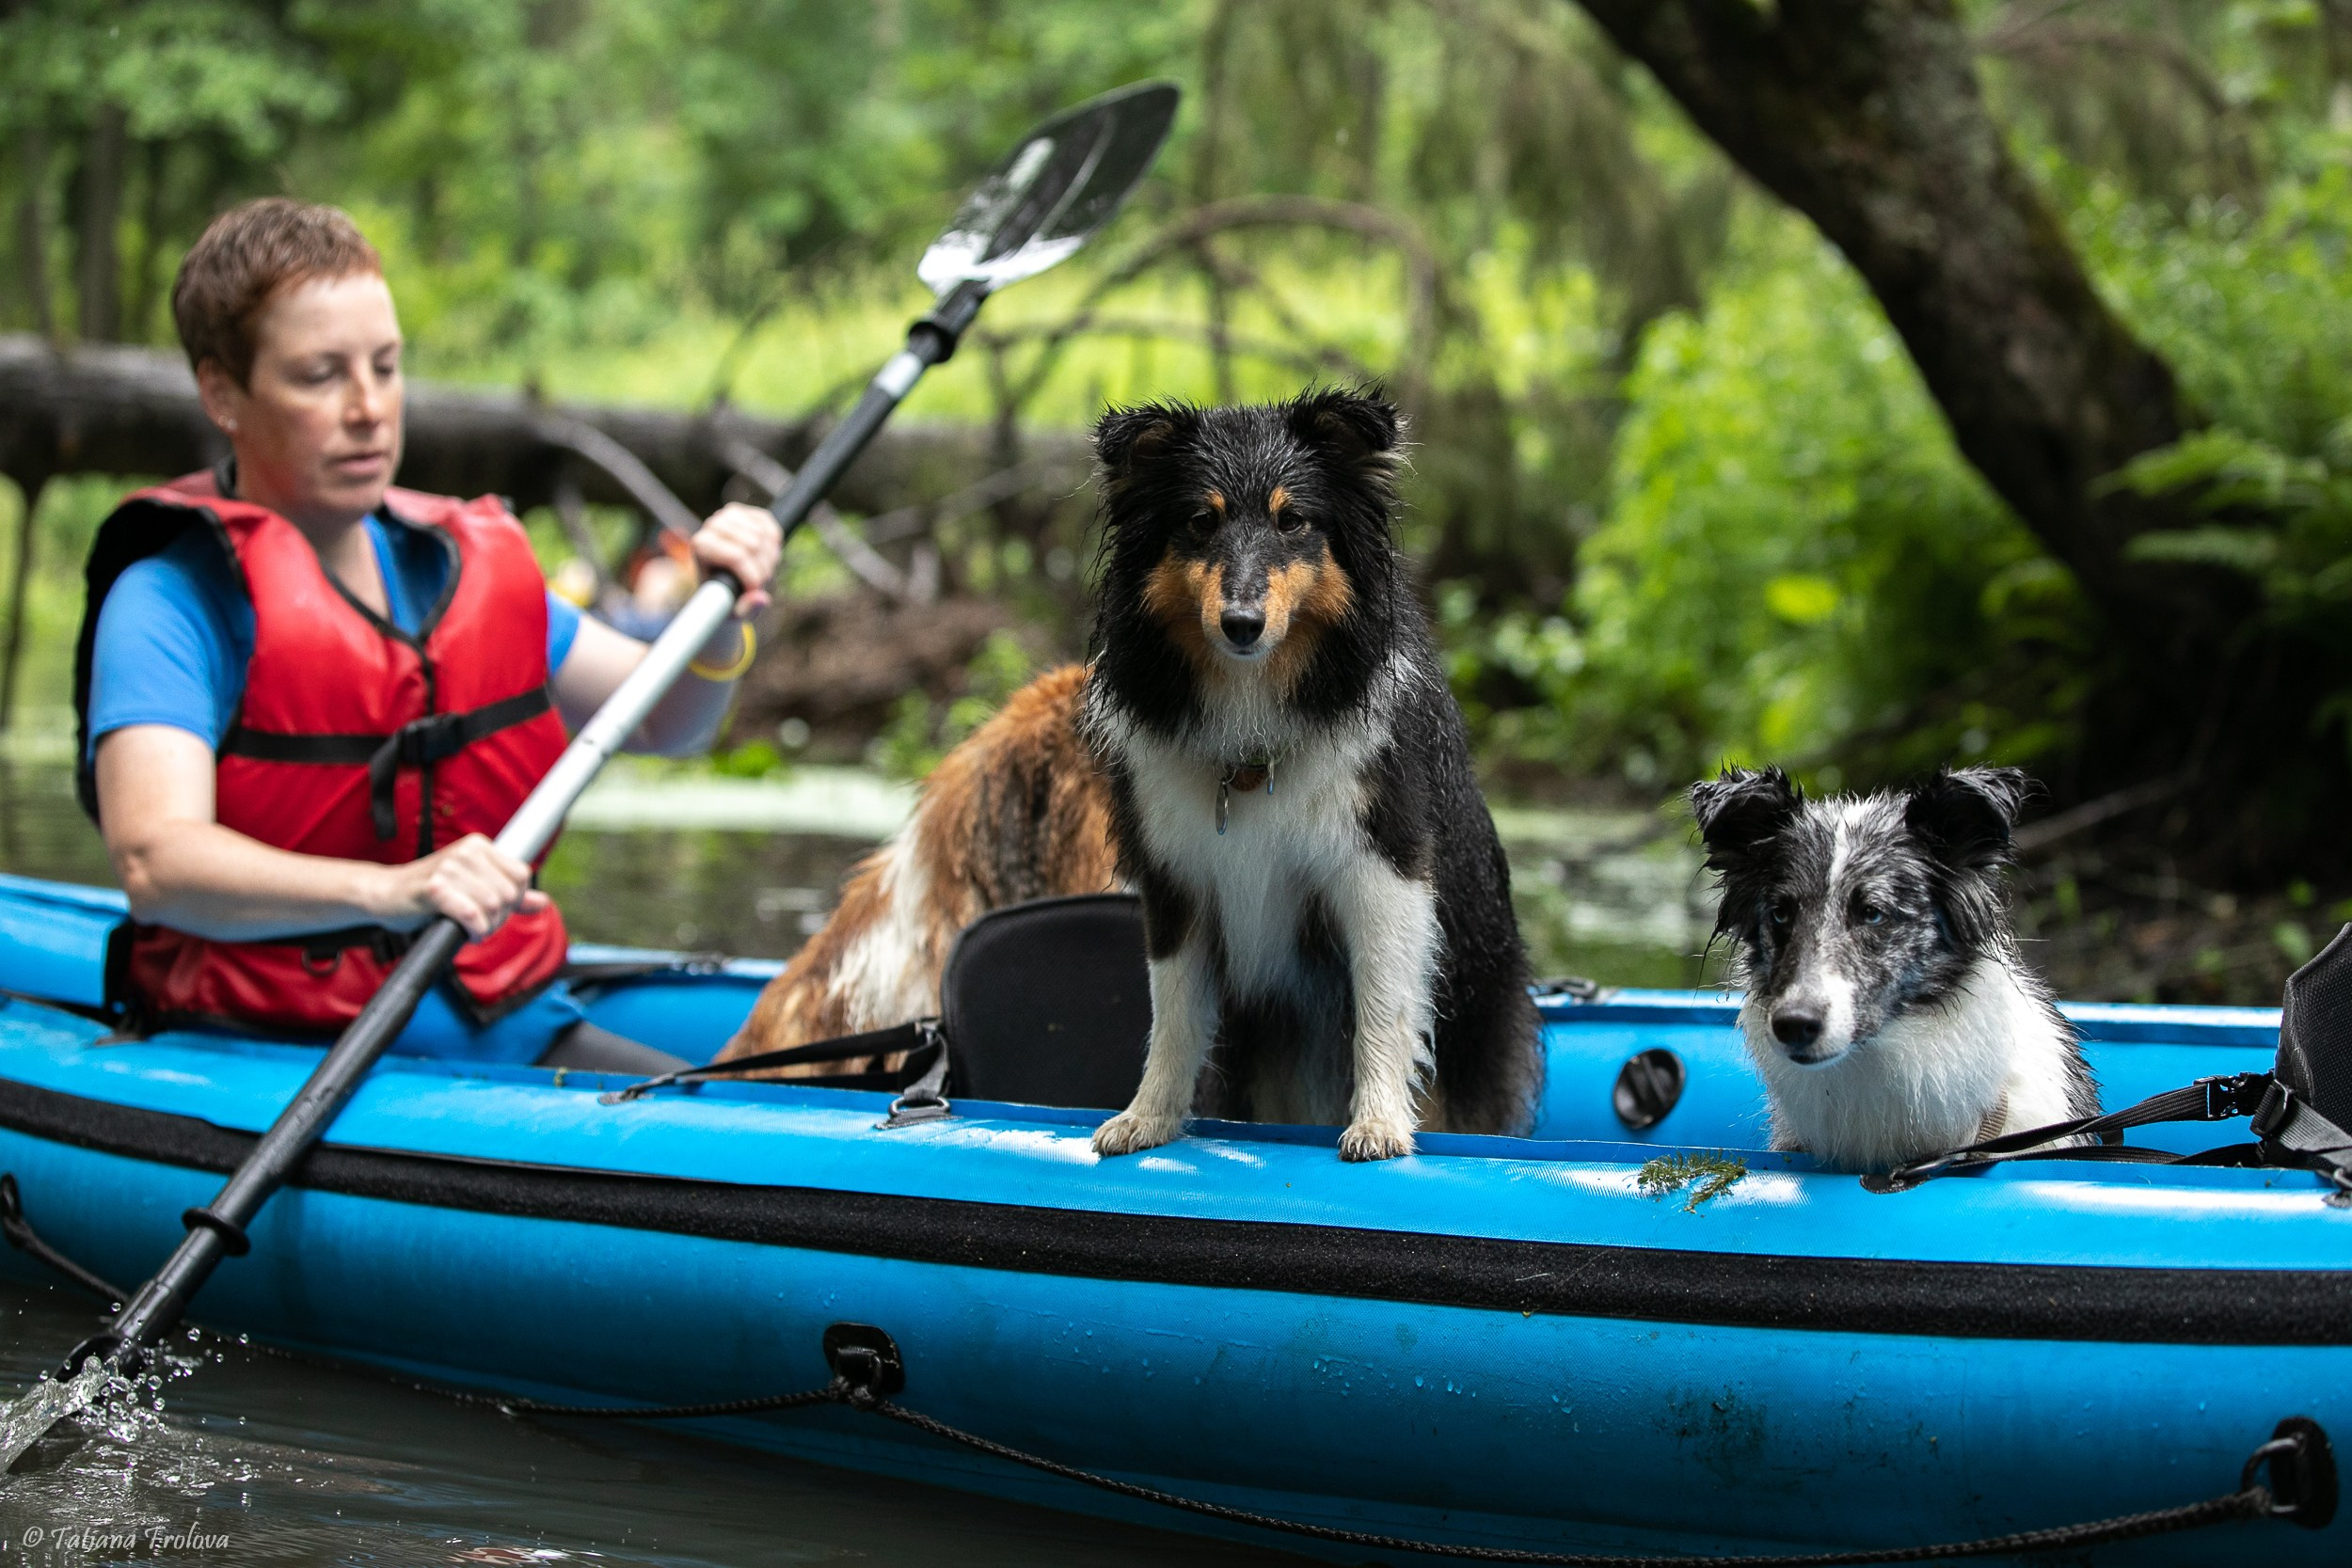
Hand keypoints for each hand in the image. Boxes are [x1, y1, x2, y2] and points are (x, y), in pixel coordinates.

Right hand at [372, 833, 549, 938]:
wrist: (384, 894)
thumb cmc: (430, 893)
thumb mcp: (473, 888)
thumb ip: (509, 895)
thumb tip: (543, 902)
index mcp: (479, 846)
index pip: (521, 875)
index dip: (514, 900)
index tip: (495, 910)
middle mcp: (466, 851)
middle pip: (508, 894)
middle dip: (499, 917)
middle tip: (479, 923)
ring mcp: (449, 867)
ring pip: (493, 906)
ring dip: (485, 926)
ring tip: (469, 927)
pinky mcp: (434, 887)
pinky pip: (471, 914)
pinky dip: (474, 929)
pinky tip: (466, 932)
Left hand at [690, 502, 781, 616]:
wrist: (722, 582)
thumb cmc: (723, 599)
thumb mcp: (732, 612)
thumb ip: (746, 609)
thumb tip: (761, 598)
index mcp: (700, 546)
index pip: (737, 557)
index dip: (753, 577)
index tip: (755, 591)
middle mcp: (712, 525)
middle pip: (753, 546)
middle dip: (763, 569)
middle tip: (759, 583)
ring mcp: (730, 515)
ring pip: (764, 537)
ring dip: (770, 560)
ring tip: (761, 571)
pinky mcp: (747, 513)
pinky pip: (772, 529)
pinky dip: (775, 546)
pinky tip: (767, 557)